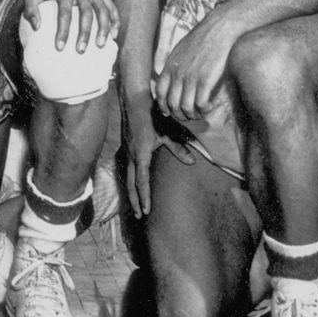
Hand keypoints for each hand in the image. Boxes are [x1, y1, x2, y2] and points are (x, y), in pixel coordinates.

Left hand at [23, 0, 114, 51]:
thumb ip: (29, 8)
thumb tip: (37, 27)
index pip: (65, 12)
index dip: (63, 31)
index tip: (60, 47)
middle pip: (86, 13)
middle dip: (85, 33)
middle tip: (80, 51)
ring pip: (103, 11)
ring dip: (104, 29)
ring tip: (100, 46)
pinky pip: (111, 8)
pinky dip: (114, 22)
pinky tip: (113, 37)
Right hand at [120, 95, 191, 218]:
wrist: (133, 100)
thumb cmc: (152, 115)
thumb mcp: (167, 131)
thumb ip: (178, 148)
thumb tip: (191, 162)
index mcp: (140, 154)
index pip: (141, 181)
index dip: (144, 197)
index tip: (148, 211)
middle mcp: (131, 156)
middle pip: (130, 184)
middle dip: (135, 201)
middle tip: (140, 216)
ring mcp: (126, 151)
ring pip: (126, 177)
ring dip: (131, 193)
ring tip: (135, 206)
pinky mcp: (126, 147)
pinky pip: (126, 169)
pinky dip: (129, 181)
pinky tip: (132, 185)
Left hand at [154, 13, 240, 124]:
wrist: (218, 29)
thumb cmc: (202, 39)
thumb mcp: (180, 51)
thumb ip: (174, 65)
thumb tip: (170, 77)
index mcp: (169, 67)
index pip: (160, 94)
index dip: (164, 107)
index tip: (170, 113)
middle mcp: (177, 74)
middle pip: (172, 104)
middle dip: (180, 115)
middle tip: (189, 117)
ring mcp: (191, 77)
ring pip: (186, 107)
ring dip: (193, 115)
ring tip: (201, 113)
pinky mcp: (206, 79)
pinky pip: (200, 103)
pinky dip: (204, 109)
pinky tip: (210, 106)